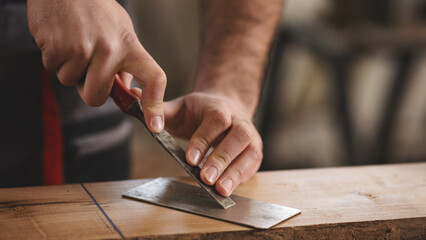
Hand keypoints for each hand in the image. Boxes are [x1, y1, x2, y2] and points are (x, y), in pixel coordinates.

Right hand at [27, 0, 165, 131]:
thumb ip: (126, 61)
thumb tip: (124, 89)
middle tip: (87, 73)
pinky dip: (55, 59)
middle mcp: (109, 50)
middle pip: (96, 97)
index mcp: (131, 45)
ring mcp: (82, 50)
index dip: (155, 105)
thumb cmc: (95, 9)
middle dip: (89, 91)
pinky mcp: (56, 48)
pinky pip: (53, 70)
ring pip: (70, 83)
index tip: (155, 125)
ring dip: (69, 69)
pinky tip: (61, 38)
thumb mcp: (121, 29)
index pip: (154, 78)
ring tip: (74, 42)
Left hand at [163, 92, 262, 195]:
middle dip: (222, 158)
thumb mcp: (180, 107)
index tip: (190, 159)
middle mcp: (239, 120)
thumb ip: (160, 109)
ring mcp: (250, 136)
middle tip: (206, 178)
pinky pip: (252, 164)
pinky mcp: (254, 151)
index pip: (216, 119)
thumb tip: (134, 97)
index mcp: (218, 106)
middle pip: (238, 136)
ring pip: (250, 151)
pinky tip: (229, 189)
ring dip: (235, 172)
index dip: (204, 139)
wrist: (227, 107)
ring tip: (221, 190)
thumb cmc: (199, 111)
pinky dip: (242, 177)